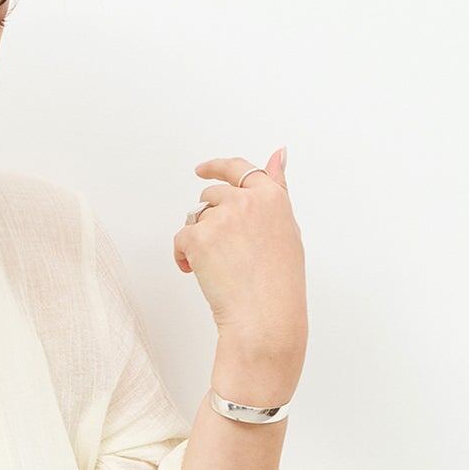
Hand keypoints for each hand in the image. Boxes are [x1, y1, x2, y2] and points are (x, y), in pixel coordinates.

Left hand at [174, 149, 307, 366]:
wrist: (265, 316)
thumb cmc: (279, 283)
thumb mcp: (287, 230)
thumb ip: (277, 189)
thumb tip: (279, 152)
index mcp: (273, 197)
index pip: (241, 169)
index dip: (218, 167)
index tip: (202, 169)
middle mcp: (248, 200)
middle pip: (212, 195)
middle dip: (209, 218)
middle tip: (218, 249)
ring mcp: (223, 217)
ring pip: (196, 217)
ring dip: (200, 238)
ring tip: (220, 267)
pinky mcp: (200, 236)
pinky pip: (181, 238)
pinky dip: (183, 256)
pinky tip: (199, 273)